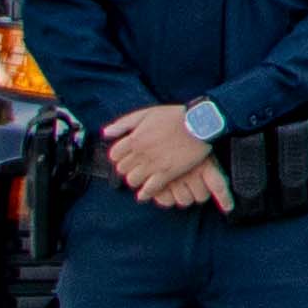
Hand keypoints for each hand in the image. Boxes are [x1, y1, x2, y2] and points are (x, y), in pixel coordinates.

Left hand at [98, 105, 224, 208]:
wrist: (201, 123)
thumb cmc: (176, 116)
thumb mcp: (147, 113)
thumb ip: (124, 123)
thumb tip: (106, 133)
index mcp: (134, 138)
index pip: (115, 154)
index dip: (119, 157)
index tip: (126, 157)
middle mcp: (141, 153)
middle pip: (122, 168)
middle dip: (127, 168)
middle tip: (135, 167)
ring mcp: (153, 164)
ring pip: (133, 180)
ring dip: (135, 180)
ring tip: (141, 178)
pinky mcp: (167, 173)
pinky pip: (150, 188)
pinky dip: (145, 193)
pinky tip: (144, 194)